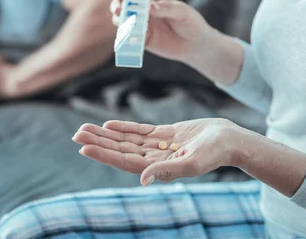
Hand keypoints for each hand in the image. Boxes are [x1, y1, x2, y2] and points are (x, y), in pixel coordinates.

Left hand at [72, 118, 260, 185]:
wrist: (229, 140)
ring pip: (126, 140)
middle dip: (98, 142)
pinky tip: (109, 125)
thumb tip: (143, 180)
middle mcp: (154, 158)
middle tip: (76, 134)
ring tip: (85, 128)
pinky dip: (124, 128)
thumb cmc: (214, 153)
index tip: (84, 148)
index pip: (124, 161)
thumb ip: (168, 170)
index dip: (103, 154)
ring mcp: (158, 146)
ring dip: (106, 135)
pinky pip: (140, 131)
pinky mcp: (165, 133)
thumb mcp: (192, 162)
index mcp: (158, 168)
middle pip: (120, 150)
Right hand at [110, 0, 212, 63]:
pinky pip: (129, 36)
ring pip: (122, 19)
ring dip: (118, 19)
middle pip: (123, 3)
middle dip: (117, 4)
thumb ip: (167, 8)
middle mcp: (143, 8)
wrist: (195, 45)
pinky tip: (130, 37)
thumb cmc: (191, 22)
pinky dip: (125, 36)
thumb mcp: (182, 12)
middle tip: (118, 8)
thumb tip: (150, 6)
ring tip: (122, 21)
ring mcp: (141, 24)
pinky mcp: (141, 39)